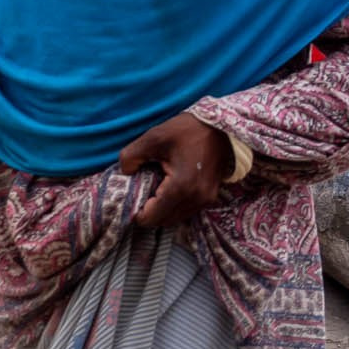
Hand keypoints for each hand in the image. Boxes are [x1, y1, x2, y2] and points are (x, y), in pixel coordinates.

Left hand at [118, 112, 230, 228]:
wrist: (223, 127)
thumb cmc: (188, 130)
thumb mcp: (153, 137)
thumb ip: (131, 156)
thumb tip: (125, 173)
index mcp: (181, 187)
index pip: (152, 217)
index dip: (137, 213)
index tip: (129, 200)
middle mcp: (196, 199)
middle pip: (163, 221)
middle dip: (148, 213)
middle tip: (139, 194)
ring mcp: (206, 200)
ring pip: (176, 218)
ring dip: (162, 210)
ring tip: (152, 191)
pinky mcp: (210, 197)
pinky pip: (187, 210)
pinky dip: (174, 206)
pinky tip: (167, 189)